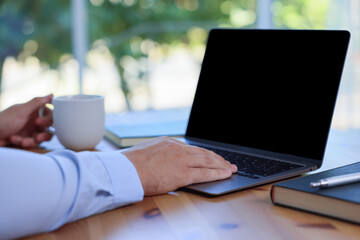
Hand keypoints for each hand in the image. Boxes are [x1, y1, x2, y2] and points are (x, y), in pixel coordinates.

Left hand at [0, 94, 52, 147]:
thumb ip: (37, 102)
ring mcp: (30, 130)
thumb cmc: (3, 121)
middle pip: (49, 128)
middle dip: (43, 134)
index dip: (47, 120)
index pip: (50, 114)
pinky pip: (34, 143)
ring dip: (33, 140)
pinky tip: (15, 140)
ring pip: (42, 137)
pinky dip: (25, 142)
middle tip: (37, 136)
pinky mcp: (27, 139)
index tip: (39, 123)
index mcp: (33, 110)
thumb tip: (52, 94)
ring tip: (24, 142)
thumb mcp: (22, 111)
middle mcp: (33, 119)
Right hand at [123, 137, 237, 195]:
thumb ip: (159, 154)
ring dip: (221, 165)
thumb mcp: (146, 152)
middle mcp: (177, 149)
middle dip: (217, 158)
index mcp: (169, 143)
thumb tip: (162, 161)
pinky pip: (204, 173)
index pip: (192, 148)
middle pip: (203, 153)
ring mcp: (181, 160)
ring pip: (207, 161)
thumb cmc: (130, 164)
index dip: (204, 154)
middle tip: (227, 162)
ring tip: (230, 168)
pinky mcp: (182, 173)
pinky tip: (225, 174)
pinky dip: (217, 173)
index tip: (211, 157)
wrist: (125, 170)